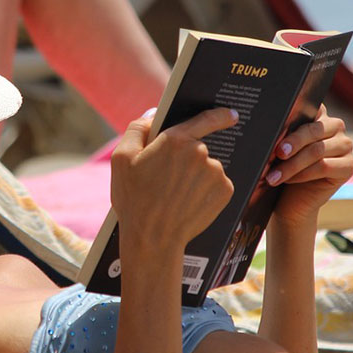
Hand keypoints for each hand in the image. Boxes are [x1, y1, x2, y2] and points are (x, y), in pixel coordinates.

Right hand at [110, 108, 237, 247]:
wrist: (153, 239)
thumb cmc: (134, 199)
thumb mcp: (121, 159)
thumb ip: (138, 129)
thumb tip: (154, 115)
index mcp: (176, 139)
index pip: (206, 118)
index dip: (219, 114)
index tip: (230, 114)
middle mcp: (201, 152)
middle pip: (197, 148)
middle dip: (185, 159)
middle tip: (167, 179)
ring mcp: (215, 173)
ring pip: (207, 168)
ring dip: (195, 176)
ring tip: (175, 196)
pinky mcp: (225, 192)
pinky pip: (216, 185)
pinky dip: (204, 191)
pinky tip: (188, 203)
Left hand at [268, 106, 352, 226]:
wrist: (291, 202)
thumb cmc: (283, 170)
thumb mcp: (280, 150)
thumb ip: (282, 135)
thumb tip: (272, 129)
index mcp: (319, 114)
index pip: (308, 107)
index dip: (292, 117)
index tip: (275, 128)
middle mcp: (335, 126)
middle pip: (312, 130)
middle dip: (291, 143)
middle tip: (274, 154)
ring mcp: (346, 145)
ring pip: (316, 150)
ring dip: (292, 165)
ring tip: (273, 176)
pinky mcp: (349, 166)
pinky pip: (324, 167)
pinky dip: (303, 174)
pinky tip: (288, 180)